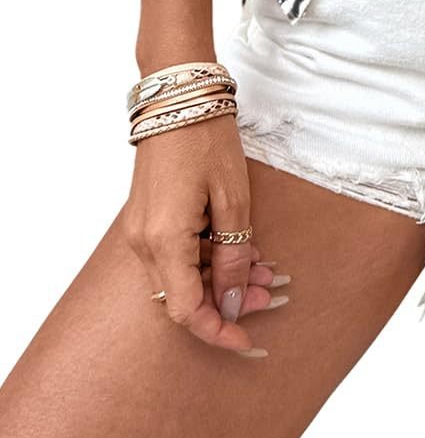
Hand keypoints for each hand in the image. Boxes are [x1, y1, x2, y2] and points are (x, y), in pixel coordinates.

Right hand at [121, 112, 283, 355]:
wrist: (178, 95)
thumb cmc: (206, 139)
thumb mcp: (233, 199)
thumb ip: (232, 256)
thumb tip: (234, 303)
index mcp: (163, 240)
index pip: (187, 311)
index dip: (218, 332)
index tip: (248, 342)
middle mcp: (142, 243)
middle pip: (184, 297)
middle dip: (228, 301)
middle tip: (271, 289)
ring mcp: (140, 230)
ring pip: (181, 277)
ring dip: (220, 278)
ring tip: (264, 265)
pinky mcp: (146, 219)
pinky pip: (175, 255)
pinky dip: (206, 258)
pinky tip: (240, 246)